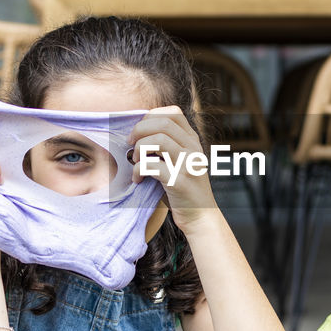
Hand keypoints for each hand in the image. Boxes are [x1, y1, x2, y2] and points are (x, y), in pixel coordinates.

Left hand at [129, 106, 216, 229]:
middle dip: (139, 130)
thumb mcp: (180, 162)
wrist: (200, 217)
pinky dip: (138, 171)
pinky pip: (151, 165)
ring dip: (139, 149)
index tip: (140, 132)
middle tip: (130, 144)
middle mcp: (193, 149)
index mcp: (193, 142)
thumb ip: (166, 147)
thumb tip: (135, 133)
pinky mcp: (179, 182)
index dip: (151, 116)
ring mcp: (188, 165)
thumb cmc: (182, 190)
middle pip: (163, 122)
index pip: (173, 113)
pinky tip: (137, 180)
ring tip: (135, 161)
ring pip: (158, 140)